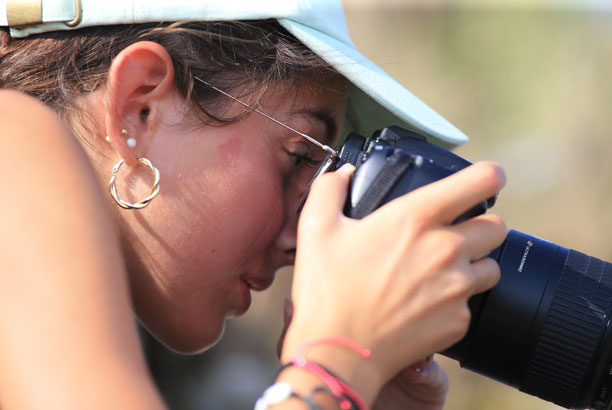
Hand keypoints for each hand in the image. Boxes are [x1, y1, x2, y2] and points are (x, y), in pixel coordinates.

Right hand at [281, 162, 506, 403]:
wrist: (339, 352)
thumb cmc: (327, 290)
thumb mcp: (316, 228)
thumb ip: (330, 188)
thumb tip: (344, 174)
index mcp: (415, 217)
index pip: (482, 181)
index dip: (490, 175)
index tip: (487, 180)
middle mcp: (446, 249)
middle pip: (496, 226)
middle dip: (479, 225)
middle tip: (454, 234)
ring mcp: (456, 287)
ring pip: (492, 266)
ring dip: (474, 264)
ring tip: (440, 272)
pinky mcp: (459, 320)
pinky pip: (473, 302)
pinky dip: (456, 300)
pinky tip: (425, 303)